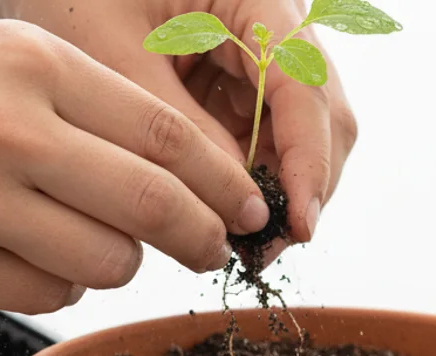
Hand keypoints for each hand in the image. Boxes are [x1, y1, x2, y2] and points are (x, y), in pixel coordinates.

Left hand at [2, 0, 359, 265]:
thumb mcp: (115, 55)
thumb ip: (177, 129)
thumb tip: (236, 205)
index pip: (307, 86)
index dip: (310, 162)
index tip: (298, 224)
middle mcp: (274, 25)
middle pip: (320, 116)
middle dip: (301, 187)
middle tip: (262, 250)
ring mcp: (261, 58)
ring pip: (299, 137)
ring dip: (276, 192)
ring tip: (237, 243)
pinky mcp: (240, 85)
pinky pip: (264, 141)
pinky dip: (249, 183)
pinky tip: (220, 215)